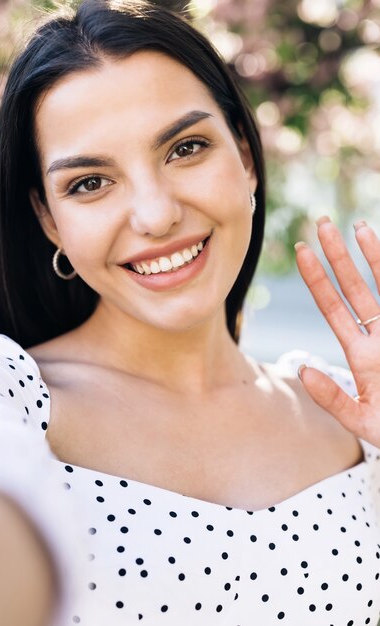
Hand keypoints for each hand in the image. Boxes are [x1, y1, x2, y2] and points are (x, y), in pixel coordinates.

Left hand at [295, 216, 379, 447]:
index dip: (318, 280)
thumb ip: (333, 399)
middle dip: (338, 256)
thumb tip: (303, 372)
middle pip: (356, 288)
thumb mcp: (363, 421)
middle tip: (320, 222)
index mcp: (362, 355)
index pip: (334, 308)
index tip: (301, 251)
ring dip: (374, 256)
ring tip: (359, 225)